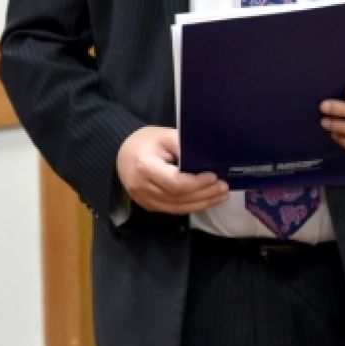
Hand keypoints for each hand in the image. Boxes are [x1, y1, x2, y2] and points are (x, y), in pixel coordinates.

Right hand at [115, 126, 229, 214]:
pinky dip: (191, 206)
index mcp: (145, 166)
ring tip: (220, 196)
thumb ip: (184, 146)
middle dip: (205, 194)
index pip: (175, 183)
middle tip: (224, 187)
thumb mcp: (164, 135)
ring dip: (202, 203)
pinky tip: (205, 200)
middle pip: (179, 197)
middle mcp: (142, 187)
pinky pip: (173, 210)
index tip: (214, 176)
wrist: (120, 152)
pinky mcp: (147, 205)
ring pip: (178, 208)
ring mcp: (143, 199)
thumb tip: (208, 158)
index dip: (197, 183)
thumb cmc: (144, 141)